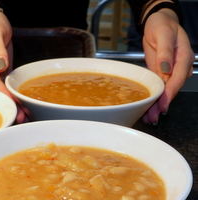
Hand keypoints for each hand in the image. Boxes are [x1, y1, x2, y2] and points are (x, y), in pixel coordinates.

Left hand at [142, 8, 193, 123]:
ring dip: (156, 104)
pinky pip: (157, 86)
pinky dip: (153, 97)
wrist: (158, 22)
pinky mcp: (159, 72)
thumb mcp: (163, 34)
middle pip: (171, 89)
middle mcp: (178, 66)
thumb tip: (166, 67)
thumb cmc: (162, 25)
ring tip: (148, 117)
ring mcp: (169, 70)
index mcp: (183, 57)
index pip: (177, 78)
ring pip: (164, 90)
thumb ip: (165, 51)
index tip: (163, 104)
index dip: (169, 93)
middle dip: (162, 104)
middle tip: (152, 117)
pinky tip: (147, 107)